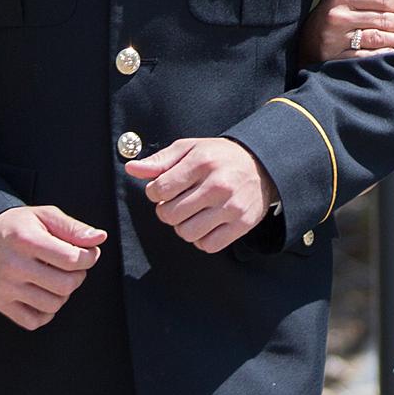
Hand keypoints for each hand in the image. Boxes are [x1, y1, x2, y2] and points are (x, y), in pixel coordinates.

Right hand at [0, 205, 106, 329]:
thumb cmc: (16, 226)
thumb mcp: (44, 216)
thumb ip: (73, 227)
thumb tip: (100, 238)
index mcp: (26, 240)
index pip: (72, 259)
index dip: (89, 258)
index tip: (88, 254)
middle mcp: (13, 265)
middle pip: (65, 285)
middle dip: (78, 276)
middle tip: (72, 267)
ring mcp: (5, 288)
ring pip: (53, 305)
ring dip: (63, 294)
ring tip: (56, 278)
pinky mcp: (0, 303)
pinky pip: (34, 321)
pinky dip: (45, 312)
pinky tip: (43, 294)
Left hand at [126, 138, 277, 252]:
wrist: (261, 165)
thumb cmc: (219, 157)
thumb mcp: (190, 148)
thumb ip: (160, 160)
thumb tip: (131, 169)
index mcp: (201, 162)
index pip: (160, 189)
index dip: (154, 193)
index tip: (163, 190)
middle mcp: (217, 185)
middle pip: (170, 214)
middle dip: (166, 211)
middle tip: (176, 203)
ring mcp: (231, 207)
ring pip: (187, 233)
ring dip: (182, 227)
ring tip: (190, 214)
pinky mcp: (242, 224)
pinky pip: (208, 245)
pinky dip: (201, 239)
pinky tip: (205, 225)